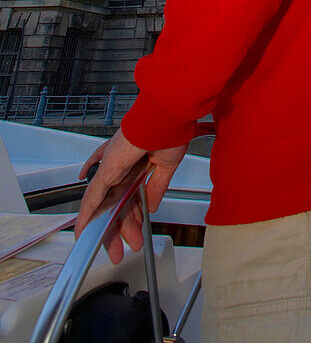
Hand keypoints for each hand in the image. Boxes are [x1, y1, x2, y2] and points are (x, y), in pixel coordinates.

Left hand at [75, 130, 186, 263]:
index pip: (130, 195)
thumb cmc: (170, 129)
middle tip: (125, 248)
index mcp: (136, 162)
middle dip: (122, 228)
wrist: (167, 117)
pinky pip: (92, 196)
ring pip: (107, 206)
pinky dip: (86, 215)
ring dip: (110, 229)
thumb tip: (152, 205)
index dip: (132, 215)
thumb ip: (156, 187)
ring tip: (116, 250)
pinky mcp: (106, 169)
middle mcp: (121, 165)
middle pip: (118, 204)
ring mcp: (113, 168)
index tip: (136, 230)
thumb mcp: (166, 165)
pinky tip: (83, 231)